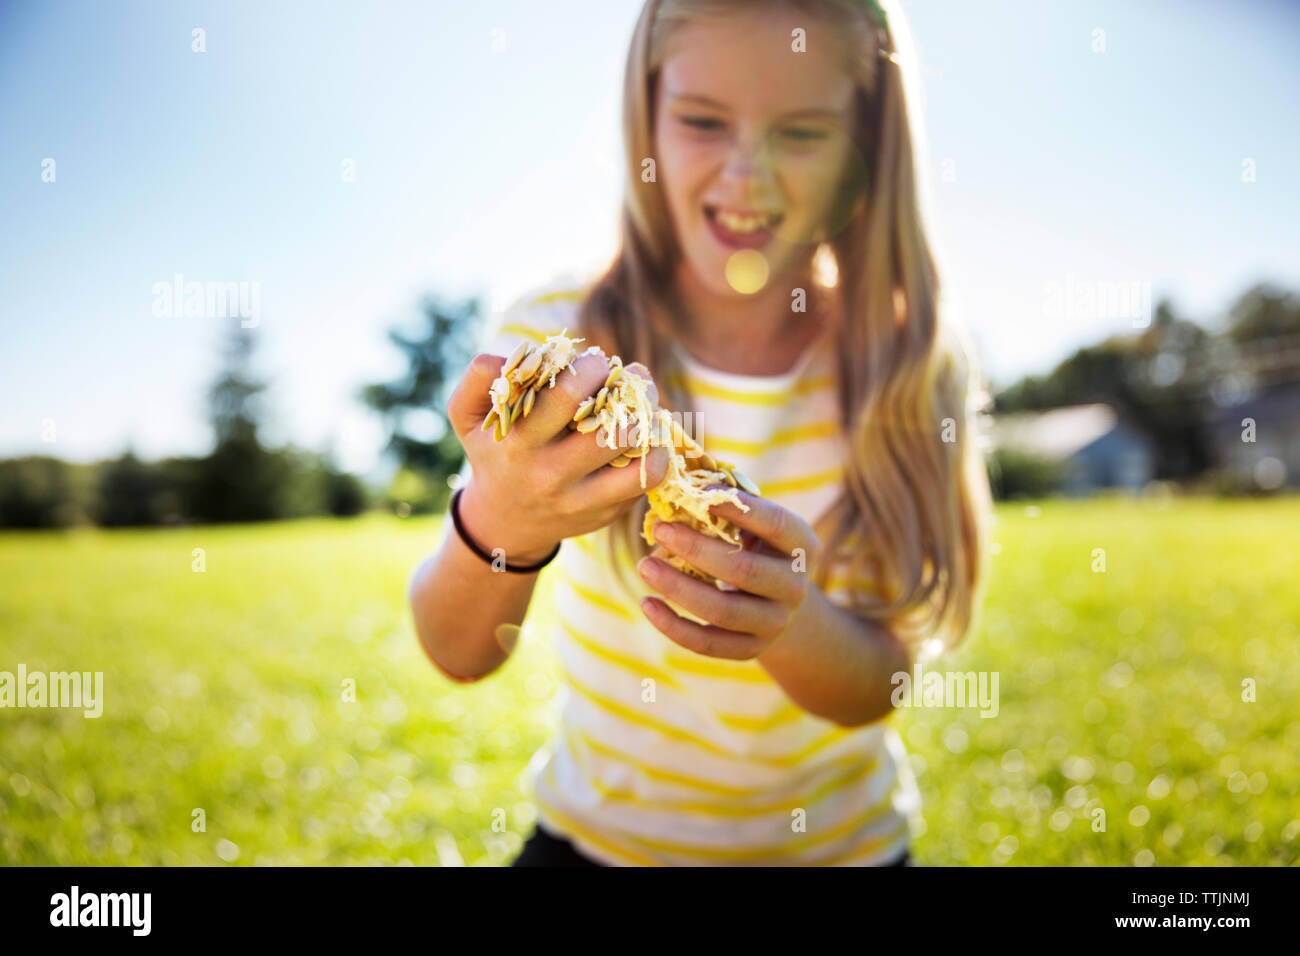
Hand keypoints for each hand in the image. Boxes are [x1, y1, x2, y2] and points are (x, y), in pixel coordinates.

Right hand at [446, 351, 668, 563]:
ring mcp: (581, 499)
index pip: (566, 397)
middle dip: (633, 390)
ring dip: (651, 420)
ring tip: (644, 404)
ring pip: (638, 455)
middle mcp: (550, 475)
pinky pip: (647, 479)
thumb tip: (513, 359)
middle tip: (633, 377)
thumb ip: (478, 379)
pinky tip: (647, 437)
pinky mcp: (605, 514)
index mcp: (518, 443)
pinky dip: (658, 452)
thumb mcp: (468, 417)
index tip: (596, 362)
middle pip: (612, 427)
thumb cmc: (492, 452)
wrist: (503, 522)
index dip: (592, 369)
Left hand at [635, 488, 820, 659]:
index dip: (739, 508)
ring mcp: (775, 623)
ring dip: (677, 587)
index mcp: (802, 545)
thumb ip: (730, 504)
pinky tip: (646, 603)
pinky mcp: (750, 650)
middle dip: (696, 548)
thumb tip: (683, 479)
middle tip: (659, 528)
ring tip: (644, 565)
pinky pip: (708, 644)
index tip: (699, 493)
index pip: (775, 524)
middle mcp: (795, 587)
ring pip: (722, 611)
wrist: (777, 603)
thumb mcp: (756, 524)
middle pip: (743, 570)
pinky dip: (673, 626)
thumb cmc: (755, 547)